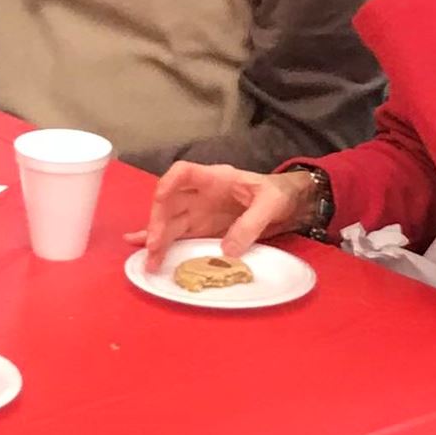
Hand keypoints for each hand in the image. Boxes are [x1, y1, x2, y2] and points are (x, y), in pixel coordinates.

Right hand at [135, 163, 317, 268]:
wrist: (289, 205)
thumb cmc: (279, 195)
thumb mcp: (270, 204)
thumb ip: (250, 224)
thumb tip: (227, 250)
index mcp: (215, 179)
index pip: (182, 173)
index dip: (167, 185)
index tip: (159, 202)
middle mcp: (200, 194)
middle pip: (169, 203)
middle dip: (158, 224)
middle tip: (154, 248)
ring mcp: (199, 213)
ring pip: (169, 223)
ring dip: (157, 240)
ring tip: (149, 261)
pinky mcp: (202, 230)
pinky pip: (178, 237)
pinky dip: (162, 245)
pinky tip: (146, 253)